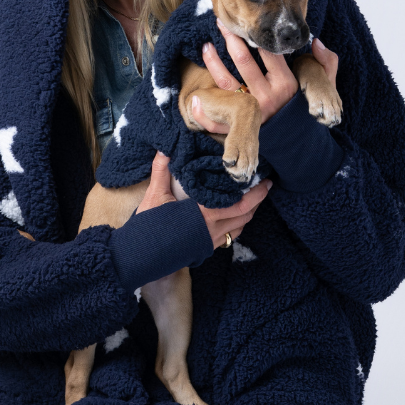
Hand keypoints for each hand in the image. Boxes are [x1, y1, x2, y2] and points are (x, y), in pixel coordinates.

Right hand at [137, 152, 270, 248]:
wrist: (140, 255)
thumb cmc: (148, 226)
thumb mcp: (154, 196)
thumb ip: (162, 171)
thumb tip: (166, 149)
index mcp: (204, 214)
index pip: (240, 203)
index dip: (255, 192)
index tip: (263, 178)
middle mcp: (212, 229)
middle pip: (246, 214)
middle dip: (258, 199)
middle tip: (265, 184)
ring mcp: (210, 241)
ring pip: (240, 226)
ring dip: (249, 212)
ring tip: (252, 197)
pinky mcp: (206, 248)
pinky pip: (230, 235)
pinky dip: (238, 224)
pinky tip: (234, 214)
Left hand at [194, 21, 332, 133]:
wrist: (297, 145)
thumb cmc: (306, 110)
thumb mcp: (323, 87)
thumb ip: (326, 63)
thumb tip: (316, 42)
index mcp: (287, 85)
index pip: (270, 53)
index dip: (257, 34)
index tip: (247, 21)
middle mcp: (268, 96)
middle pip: (245, 62)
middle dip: (231, 39)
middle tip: (221, 22)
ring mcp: (252, 111)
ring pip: (227, 82)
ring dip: (213, 62)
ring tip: (206, 45)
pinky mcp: (240, 126)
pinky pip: (218, 118)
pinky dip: (204, 109)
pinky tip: (195, 94)